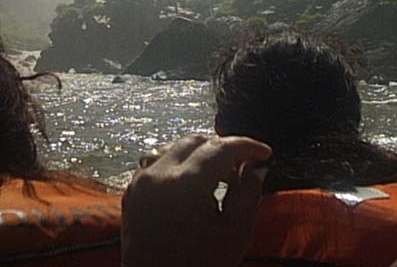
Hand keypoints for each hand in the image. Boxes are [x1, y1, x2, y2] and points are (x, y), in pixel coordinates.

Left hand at [122, 134, 271, 266]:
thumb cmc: (201, 265)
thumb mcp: (236, 232)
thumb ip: (249, 192)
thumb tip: (254, 167)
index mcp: (187, 182)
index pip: (222, 148)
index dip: (247, 146)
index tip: (265, 153)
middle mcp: (159, 173)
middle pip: (196, 141)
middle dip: (222, 148)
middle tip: (243, 165)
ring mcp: (141, 181)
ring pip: (174, 147)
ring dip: (199, 152)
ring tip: (218, 174)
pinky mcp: (131, 192)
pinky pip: (155, 162)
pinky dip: (177, 162)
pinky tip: (190, 182)